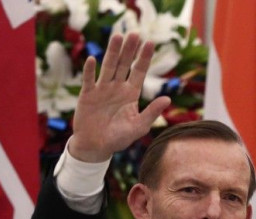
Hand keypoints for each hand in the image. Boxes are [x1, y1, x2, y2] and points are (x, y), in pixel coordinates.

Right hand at [69, 33, 171, 161]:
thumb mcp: (138, 127)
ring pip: (108, 67)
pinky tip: (92, 59)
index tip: (150, 42)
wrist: (96, 146)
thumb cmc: (119, 138)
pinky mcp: (87, 95)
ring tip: (117, 36)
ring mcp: (102, 89)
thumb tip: (168, 99)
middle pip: (124, 64)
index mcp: (131, 94)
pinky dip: (90, 71)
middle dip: (129, 49)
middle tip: (134, 33)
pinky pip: (89, 80)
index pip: (139, 71)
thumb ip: (152, 112)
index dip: (144, 57)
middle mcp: (117, 88)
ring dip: (112, 52)